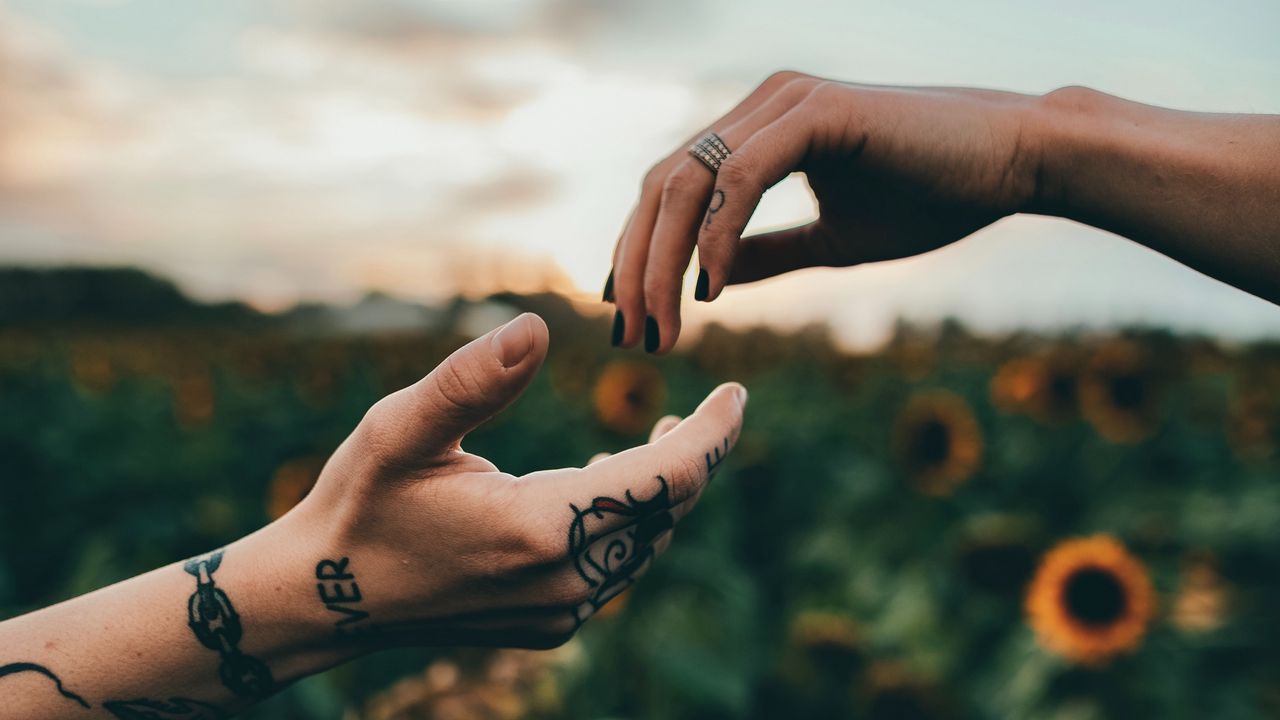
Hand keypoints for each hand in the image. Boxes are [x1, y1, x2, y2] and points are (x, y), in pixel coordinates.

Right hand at [284, 313, 745, 650]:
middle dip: (694, 457)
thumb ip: (472, 379)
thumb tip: (539, 327)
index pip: (666, 479)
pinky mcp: (550, 624)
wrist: (325, 599)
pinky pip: (618, 569)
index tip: (738, 393)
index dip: (711, 434)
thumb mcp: (401, 428)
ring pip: (647, 543)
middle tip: (705, 409)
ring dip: (662, 491)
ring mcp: (560, 611)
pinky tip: (606, 485)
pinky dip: (630, 524)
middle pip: (667, 511)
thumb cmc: (360, 503)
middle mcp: (563, 580)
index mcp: (540, 528)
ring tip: (662, 438)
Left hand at [606, 71, 1042, 352]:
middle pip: (663, 185)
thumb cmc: (933, 198)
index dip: (639, 252)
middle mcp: (762, 106)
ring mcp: (786, 102)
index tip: (631, 316)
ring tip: (665, 327)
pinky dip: (719, 234)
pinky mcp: (818, 110)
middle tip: (634, 336)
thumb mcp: (831, 242)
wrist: (1016, 163)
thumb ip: (768, 254)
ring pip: (689, 181)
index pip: (670, 189)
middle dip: (637, 265)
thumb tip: (710, 284)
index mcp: (760, 129)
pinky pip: (742, 176)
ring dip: (663, 260)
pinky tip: (712, 287)